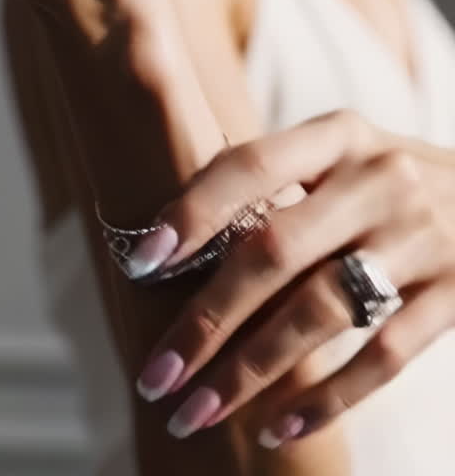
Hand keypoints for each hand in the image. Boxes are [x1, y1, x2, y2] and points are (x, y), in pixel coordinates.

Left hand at [132, 109, 454, 447]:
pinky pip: (384, 356)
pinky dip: (327, 399)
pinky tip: (276, 427)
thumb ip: (279, 183)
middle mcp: (380, 177)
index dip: (191, 212)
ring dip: (250, 370)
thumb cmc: (391, 184)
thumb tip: (167, 241)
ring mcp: (422, 237)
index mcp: (340, 134)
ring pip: (320, 312)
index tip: (139, 264)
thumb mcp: (345, 157)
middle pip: (275, 250)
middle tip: (155, 374)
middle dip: (206, 319)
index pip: (251, 165)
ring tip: (197, 410)